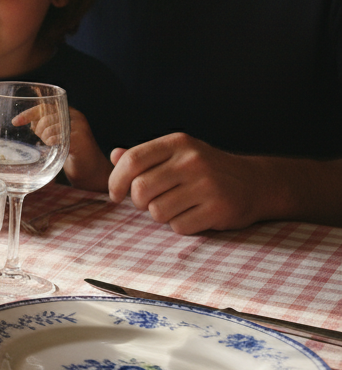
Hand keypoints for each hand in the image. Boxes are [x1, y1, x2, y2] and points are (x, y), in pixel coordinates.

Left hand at [11, 106, 110, 191]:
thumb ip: (45, 125)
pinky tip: (56, 147)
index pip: (44, 106)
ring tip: (51, 144)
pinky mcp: (80, 140)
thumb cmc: (71, 151)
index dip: (28, 114)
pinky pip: (58, 138)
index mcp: (69, 112)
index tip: (15, 122)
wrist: (91, 169)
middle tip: (43, 139)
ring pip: (50, 127)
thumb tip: (28, 120)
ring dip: (45, 138)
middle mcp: (75, 117)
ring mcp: (79, 127)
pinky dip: (52, 143)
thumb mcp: (56, 134)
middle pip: (45, 117)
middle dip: (39, 129)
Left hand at [108, 133, 264, 233]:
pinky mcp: (218, 208)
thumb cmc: (205, 170)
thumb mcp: (177, 154)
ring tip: (178, 206)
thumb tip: (113, 155)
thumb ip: (145, 156)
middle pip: (140, 189)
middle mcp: (192, 160)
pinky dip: (181, 225)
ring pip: (157, 211)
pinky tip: (194, 215)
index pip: (132, 160)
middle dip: (138, 202)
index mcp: (178, 143)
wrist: (256, 183)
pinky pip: (178, 226)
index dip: (116, 181)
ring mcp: (207, 184)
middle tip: (151, 202)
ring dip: (161, 215)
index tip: (116, 194)